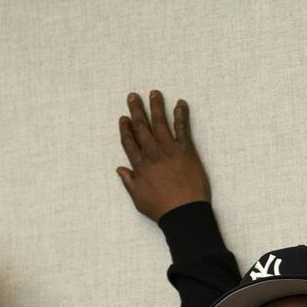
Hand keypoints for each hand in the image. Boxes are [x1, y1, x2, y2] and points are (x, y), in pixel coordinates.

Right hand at [117, 91, 209, 221]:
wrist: (184, 212)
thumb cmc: (161, 209)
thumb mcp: (138, 199)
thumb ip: (129, 182)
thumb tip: (120, 169)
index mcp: (140, 166)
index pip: (129, 142)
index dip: (125, 129)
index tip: (123, 118)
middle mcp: (152, 154)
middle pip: (141, 128)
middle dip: (137, 110)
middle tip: (133, 96)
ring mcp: (169, 150)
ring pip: (160, 123)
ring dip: (156, 106)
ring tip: (154, 93)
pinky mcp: (186, 150)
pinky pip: (182, 128)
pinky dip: (181, 114)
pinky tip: (180, 103)